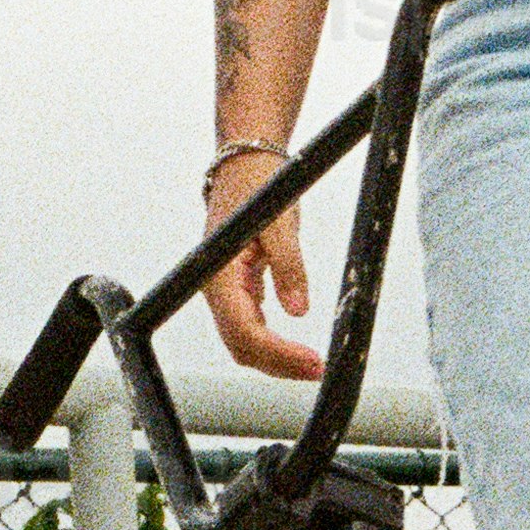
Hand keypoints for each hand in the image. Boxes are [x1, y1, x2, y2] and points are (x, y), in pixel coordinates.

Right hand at [200, 143, 323, 380]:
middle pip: (240, 344)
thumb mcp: (280, 221)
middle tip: (315, 368)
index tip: (310, 361)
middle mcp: (214, 287)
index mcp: (218, 274)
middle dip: (277, 362)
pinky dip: (269, 339)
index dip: (277, 353)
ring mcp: (223, 288)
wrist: (243, 162)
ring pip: (243, 338)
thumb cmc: (256, 184)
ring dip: (274, 355)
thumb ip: (288, 266)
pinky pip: (248, 322)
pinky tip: (292, 345)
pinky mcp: (236, 285)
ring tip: (308, 362)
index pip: (244, 331)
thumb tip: (298, 310)